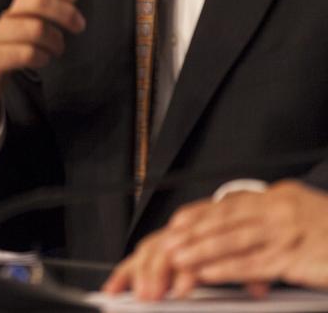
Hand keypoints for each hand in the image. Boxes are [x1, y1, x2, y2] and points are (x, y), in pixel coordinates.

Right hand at [0, 0, 82, 142]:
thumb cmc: (1, 34)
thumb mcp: (19, 6)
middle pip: (38, 0)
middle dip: (66, 13)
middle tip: (78, 24)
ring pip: (36, 29)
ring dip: (56, 40)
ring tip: (57, 45)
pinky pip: (28, 54)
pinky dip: (43, 57)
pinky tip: (42, 57)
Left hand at [105, 181, 327, 298]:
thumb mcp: (302, 216)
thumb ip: (270, 222)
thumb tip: (238, 232)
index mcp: (280, 196)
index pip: (230, 204)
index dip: (200, 214)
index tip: (176, 223)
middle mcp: (281, 209)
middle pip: (226, 220)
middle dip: (192, 233)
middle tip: (167, 243)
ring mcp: (288, 232)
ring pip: (234, 240)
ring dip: (201, 251)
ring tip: (178, 259)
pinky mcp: (296, 257)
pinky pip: (254, 263)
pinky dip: (227, 269)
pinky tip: (208, 274)